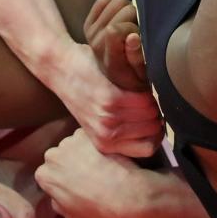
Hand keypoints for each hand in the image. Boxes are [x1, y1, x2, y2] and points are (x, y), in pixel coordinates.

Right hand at [35, 128, 147, 217]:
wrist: (122, 193)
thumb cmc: (96, 208)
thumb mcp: (69, 215)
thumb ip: (57, 201)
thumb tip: (56, 194)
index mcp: (44, 175)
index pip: (49, 173)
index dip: (62, 178)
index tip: (75, 182)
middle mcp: (52, 155)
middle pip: (60, 155)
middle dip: (70, 161)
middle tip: (88, 171)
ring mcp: (69, 141)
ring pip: (74, 144)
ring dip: (83, 151)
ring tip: (100, 164)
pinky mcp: (87, 133)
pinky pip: (88, 137)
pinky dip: (95, 143)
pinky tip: (107, 156)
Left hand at [52, 41, 161, 156]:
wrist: (60, 68)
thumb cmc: (81, 93)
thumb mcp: (98, 121)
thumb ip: (122, 131)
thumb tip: (153, 130)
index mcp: (105, 144)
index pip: (148, 149)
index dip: (156, 134)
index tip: (152, 120)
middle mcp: (107, 136)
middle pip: (153, 130)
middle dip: (155, 116)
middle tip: (146, 104)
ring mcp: (108, 119)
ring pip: (151, 113)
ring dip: (150, 102)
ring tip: (140, 94)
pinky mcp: (110, 99)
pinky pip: (143, 99)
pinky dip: (144, 90)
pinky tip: (134, 84)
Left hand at [84, 0, 147, 90]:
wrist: (118, 78)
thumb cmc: (136, 76)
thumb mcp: (144, 74)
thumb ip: (138, 58)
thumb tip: (133, 36)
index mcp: (110, 59)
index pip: (115, 30)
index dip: (133, 28)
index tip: (139, 38)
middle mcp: (96, 44)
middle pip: (124, 11)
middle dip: (136, 19)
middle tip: (139, 32)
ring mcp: (91, 32)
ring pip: (118, 1)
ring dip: (128, 10)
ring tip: (132, 25)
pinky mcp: (89, 24)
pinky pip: (104, 0)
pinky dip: (115, 5)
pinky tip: (121, 18)